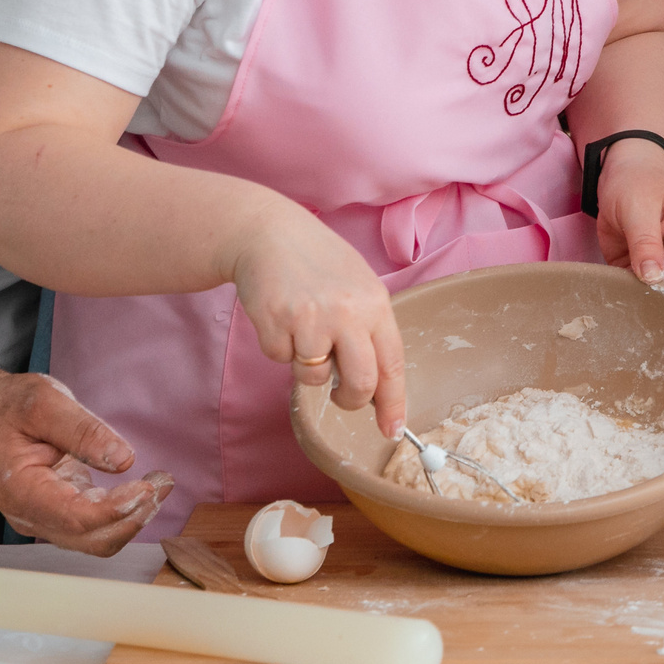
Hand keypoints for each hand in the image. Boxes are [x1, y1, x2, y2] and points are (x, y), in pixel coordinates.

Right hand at [0, 369, 171, 554]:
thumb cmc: (9, 408)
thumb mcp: (45, 402)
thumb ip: (83, 431)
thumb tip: (123, 460)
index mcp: (19, 490)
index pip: (75, 518)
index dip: (116, 509)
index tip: (147, 487)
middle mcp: (29, 516)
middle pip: (91, 539)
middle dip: (133, 516)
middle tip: (163, 483)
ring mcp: (45, 520)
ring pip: (98, 539)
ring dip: (134, 517)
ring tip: (161, 483)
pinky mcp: (60, 514)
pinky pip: (97, 527)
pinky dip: (125, 512)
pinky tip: (144, 488)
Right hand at [224, 201, 407, 436]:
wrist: (269, 233)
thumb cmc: (317, 263)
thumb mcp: (357, 288)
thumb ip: (368, 331)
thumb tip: (375, 388)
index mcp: (375, 304)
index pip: (392, 364)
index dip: (393, 403)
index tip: (393, 429)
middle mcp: (348, 312)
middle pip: (361, 384)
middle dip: (350, 400)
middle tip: (340, 396)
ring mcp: (312, 318)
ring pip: (315, 376)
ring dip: (307, 365)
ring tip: (302, 328)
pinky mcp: (277, 322)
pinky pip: (281, 359)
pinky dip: (280, 347)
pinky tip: (281, 316)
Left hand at [595, 139, 663, 316]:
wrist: (619, 177)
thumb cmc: (638, 185)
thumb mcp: (639, 208)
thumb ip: (645, 240)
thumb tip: (653, 276)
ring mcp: (662, 267)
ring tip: (662, 336)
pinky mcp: (639, 274)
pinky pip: (642, 294)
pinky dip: (640, 306)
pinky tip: (636, 322)